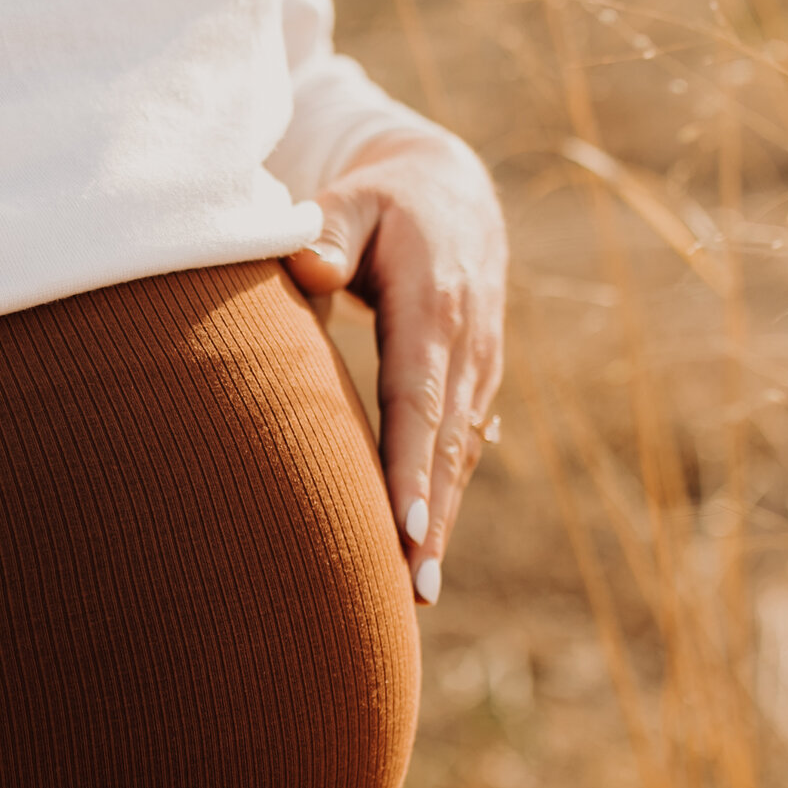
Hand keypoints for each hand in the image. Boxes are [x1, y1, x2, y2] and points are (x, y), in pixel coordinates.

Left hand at [283, 130, 506, 604]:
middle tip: (415, 589)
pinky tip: (423, 557)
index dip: (412, 462)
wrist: (453, 192)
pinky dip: (443, 501)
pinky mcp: (475, 384)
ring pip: (458, 456)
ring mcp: (478, 367)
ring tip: (418, 595)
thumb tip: (308, 268)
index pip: (419, 393)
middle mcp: (466, 342)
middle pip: (445, 443)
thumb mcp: (353, 200)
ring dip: (441, 525)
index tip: (404, 525)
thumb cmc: (382, 203)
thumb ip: (326, 232)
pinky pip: (459, 449)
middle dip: (432, 520)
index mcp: (434, 301)